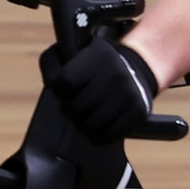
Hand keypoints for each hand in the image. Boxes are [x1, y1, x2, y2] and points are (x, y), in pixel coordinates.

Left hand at [40, 41, 157, 142]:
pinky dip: (98, 137)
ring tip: (85, 118)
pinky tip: (97, 129)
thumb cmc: (94, 65)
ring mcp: (129, 94)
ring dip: (82, 125)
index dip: (61, 91)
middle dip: (70, 110)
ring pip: (90, 125)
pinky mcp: (138, 112)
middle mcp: (116, 73)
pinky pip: (108, 136)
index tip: (66, 90)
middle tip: (74, 107)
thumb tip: (51, 84)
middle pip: (75, 107)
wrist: (136, 69)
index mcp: (98, 54)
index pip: (65, 82)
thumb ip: (52, 63)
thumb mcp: (73, 51)